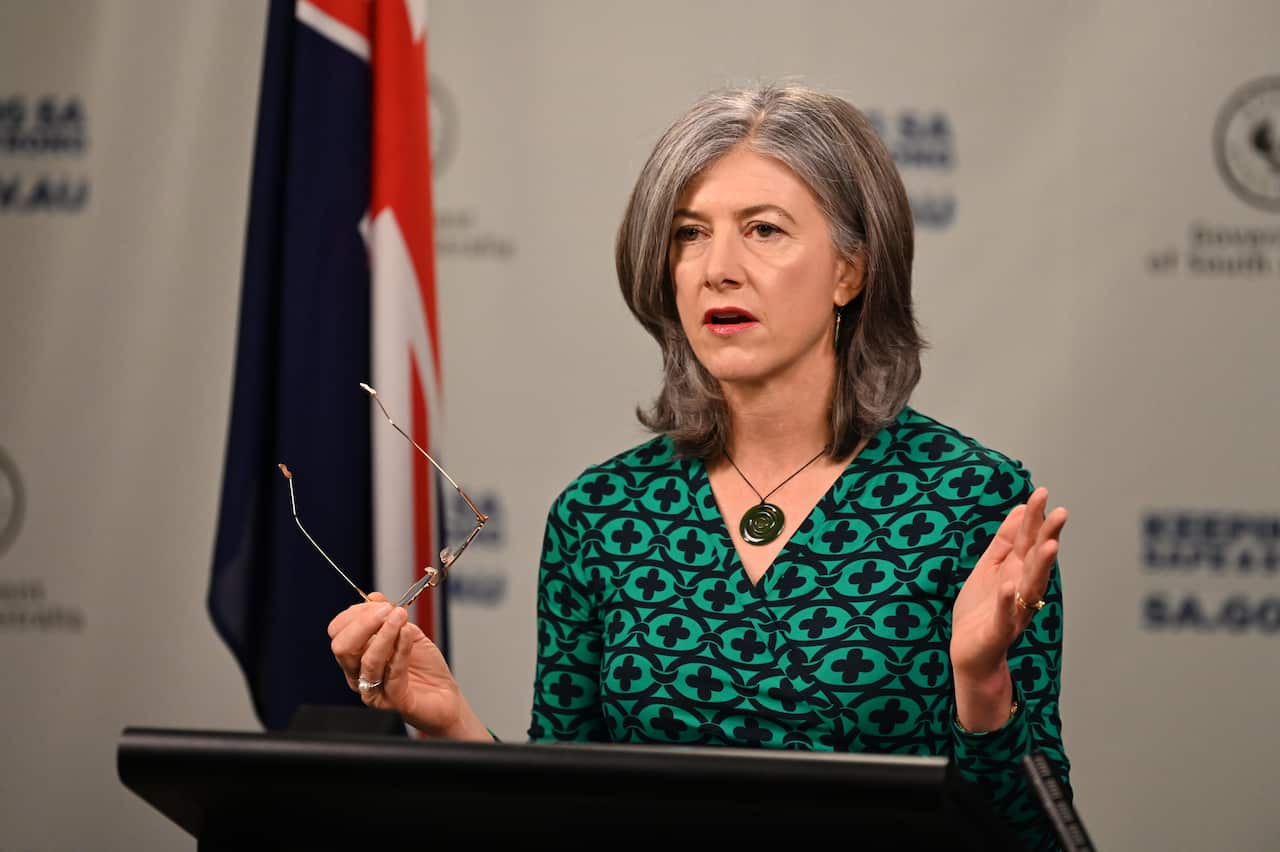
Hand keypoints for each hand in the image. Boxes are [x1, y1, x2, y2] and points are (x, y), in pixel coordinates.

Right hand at [327, 592, 487, 738]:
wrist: (446, 696)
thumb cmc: (425, 668)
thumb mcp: (407, 633)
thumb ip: (389, 617)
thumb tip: (373, 597)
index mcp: (357, 657)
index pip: (338, 633)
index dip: (355, 614)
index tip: (378, 603)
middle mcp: (359, 675)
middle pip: (342, 647)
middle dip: (363, 623)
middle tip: (386, 610)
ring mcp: (374, 691)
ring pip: (367, 660)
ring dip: (384, 633)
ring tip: (400, 617)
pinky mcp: (394, 701)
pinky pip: (392, 672)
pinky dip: (400, 648)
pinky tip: (408, 634)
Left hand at [950, 487, 1065, 726]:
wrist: (971, 655)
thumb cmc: (981, 610)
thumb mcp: (990, 568)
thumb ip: (1005, 541)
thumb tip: (1020, 509)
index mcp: (1017, 573)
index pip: (1028, 541)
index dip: (1034, 518)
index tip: (1041, 493)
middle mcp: (1021, 590)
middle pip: (1036, 560)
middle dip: (1047, 537)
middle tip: (1060, 513)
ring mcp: (1013, 611)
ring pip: (1030, 586)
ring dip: (1040, 567)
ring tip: (1048, 546)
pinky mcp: (998, 631)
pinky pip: (1003, 614)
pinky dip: (1006, 601)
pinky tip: (1008, 586)